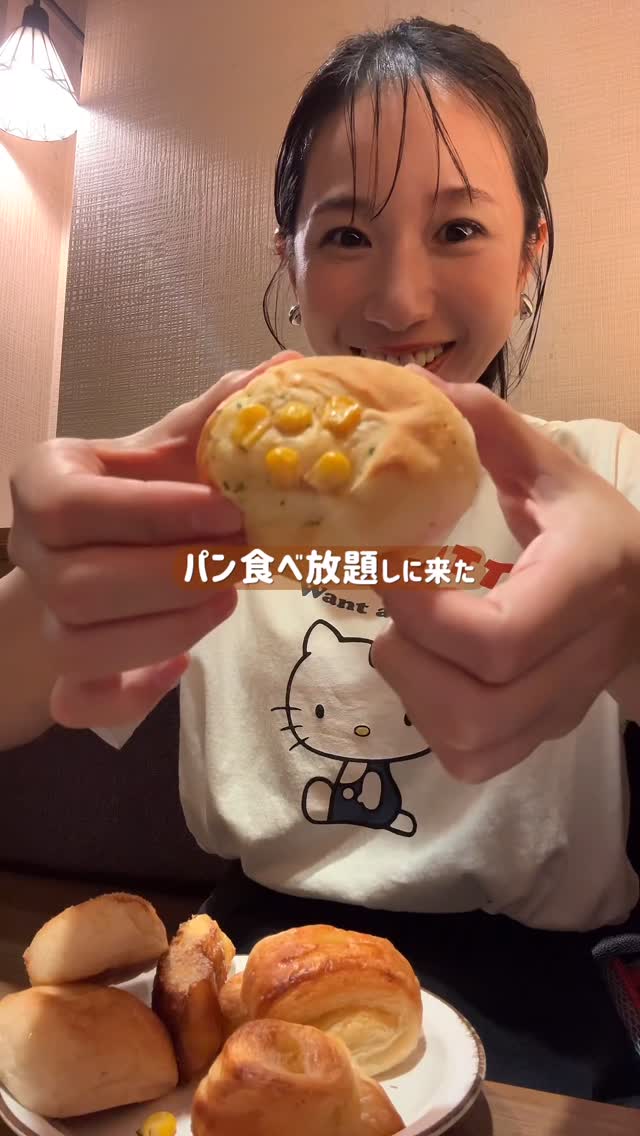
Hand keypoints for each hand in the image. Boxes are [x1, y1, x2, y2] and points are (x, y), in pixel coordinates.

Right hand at [9, 351, 301, 728]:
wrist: (102, 546)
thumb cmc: (143, 489)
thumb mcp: (175, 449)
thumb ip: (217, 416)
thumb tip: (285, 368)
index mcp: (44, 483)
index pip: (76, 506)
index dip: (154, 514)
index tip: (229, 513)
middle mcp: (30, 554)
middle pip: (80, 584)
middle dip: (172, 578)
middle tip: (239, 563)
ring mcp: (44, 618)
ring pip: (81, 645)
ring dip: (166, 629)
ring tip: (227, 602)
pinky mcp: (65, 674)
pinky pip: (79, 703)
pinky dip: (129, 697)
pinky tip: (180, 670)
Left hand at [372, 374, 639, 781]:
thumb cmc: (592, 534)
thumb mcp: (556, 474)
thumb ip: (494, 433)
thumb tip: (426, 390)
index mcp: (585, 582)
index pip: (501, 636)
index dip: (427, 613)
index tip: (389, 565)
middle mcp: (578, 658)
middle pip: (477, 707)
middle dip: (408, 659)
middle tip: (393, 610)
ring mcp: (560, 707)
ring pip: (470, 745)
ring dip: (413, 694)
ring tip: (406, 641)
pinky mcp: (541, 735)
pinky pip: (473, 762)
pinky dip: (432, 725)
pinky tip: (432, 676)